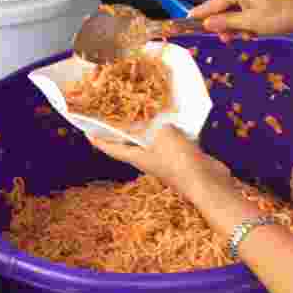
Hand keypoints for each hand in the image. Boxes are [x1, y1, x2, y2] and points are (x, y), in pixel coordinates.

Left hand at [89, 125, 230, 197]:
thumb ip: (153, 123)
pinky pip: (171, 139)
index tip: (86, 131)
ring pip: (152, 139)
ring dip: (148, 125)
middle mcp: (148, 158)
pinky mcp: (182, 155)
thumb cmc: (179, 161)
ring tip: (143, 108)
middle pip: (130, 143)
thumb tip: (151, 117)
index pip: (111, 148)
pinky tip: (173, 115)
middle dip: (122, 129)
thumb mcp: (161, 135)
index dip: (98, 140)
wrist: (207, 183)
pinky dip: (169, 127)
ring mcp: (166, 158)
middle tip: (114, 113)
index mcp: (137, 156)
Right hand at [188, 0, 292, 37]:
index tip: (186, 20)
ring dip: (238, 26)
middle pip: (226, 6)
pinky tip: (254, 31)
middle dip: (225, 24)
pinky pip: (249, 9)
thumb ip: (227, 23)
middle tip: (226, 40)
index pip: (214, 2)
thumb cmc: (281, 17)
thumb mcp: (251, 24)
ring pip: (238, 10)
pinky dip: (248, 22)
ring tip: (245, 37)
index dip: (201, 13)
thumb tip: (207, 23)